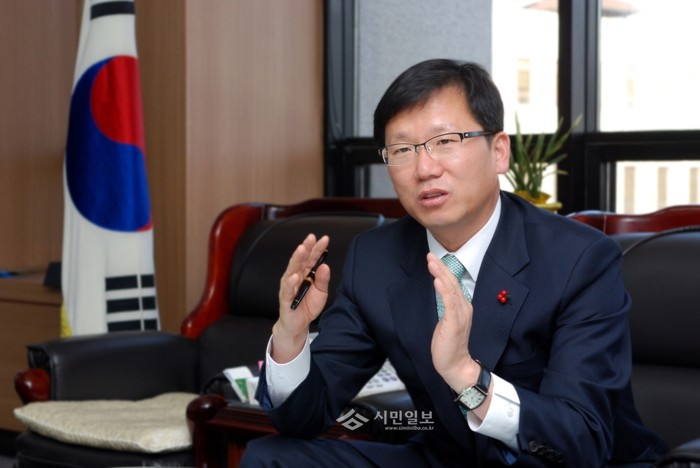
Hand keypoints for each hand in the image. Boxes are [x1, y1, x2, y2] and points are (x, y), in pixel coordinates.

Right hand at [272, 234, 329, 362]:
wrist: (298, 325)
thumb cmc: (307, 306)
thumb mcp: (321, 293)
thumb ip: (323, 280)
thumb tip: (325, 266)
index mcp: (306, 274)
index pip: (312, 258)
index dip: (317, 248)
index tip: (325, 239)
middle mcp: (296, 277)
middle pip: (301, 260)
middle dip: (306, 248)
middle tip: (311, 238)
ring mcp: (289, 287)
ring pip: (292, 271)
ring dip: (296, 260)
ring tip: (302, 250)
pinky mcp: (285, 299)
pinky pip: (287, 290)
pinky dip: (290, 283)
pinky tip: (294, 276)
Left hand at [427, 253, 479, 389]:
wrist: (456, 365)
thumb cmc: (449, 345)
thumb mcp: (446, 321)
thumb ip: (446, 307)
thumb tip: (440, 293)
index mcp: (462, 307)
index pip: (453, 283)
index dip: (443, 270)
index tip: (433, 259)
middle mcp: (464, 308)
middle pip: (453, 282)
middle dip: (441, 267)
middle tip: (430, 255)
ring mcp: (460, 314)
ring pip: (451, 289)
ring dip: (441, 274)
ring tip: (432, 262)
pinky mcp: (454, 322)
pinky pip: (449, 303)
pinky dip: (444, 290)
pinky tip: (438, 280)